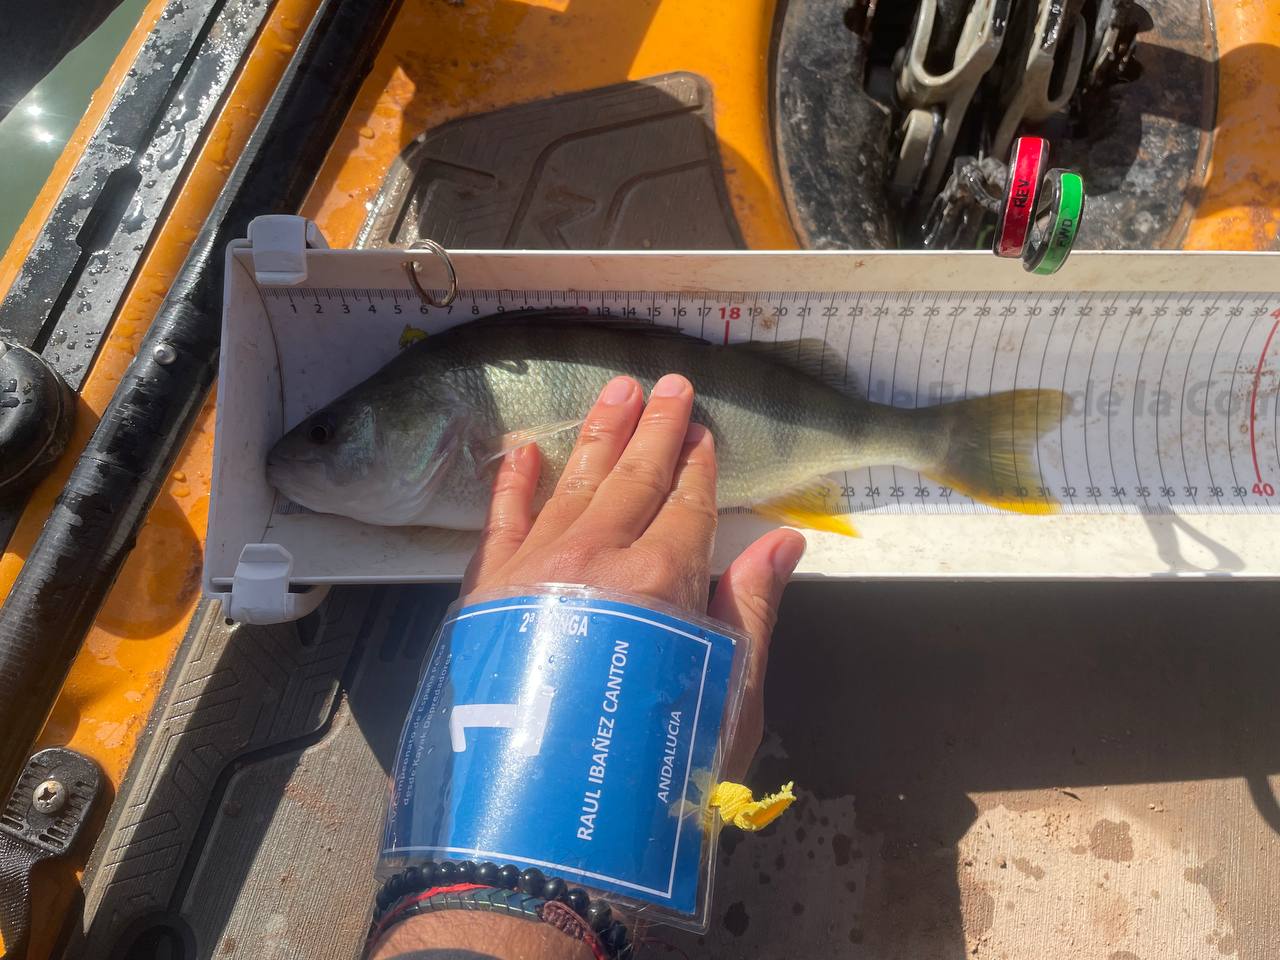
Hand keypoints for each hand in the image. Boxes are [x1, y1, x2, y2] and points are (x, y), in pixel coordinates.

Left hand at [462, 373, 804, 778]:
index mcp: (662, 579)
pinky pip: (500, 521)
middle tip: (669, 382)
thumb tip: (782, 541)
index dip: (701, 465)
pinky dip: (512, 483)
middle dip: (656, 428)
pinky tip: (524, 450)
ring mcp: (533, 568)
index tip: (705, 431)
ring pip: (571, 482)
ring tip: (616, 391)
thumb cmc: (654, 774)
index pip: (689, 504)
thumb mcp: (728, 700)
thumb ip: (750, 612)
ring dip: (597, 434)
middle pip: (634, 477)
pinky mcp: (485, 592)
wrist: (541, 831)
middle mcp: (596, 556)